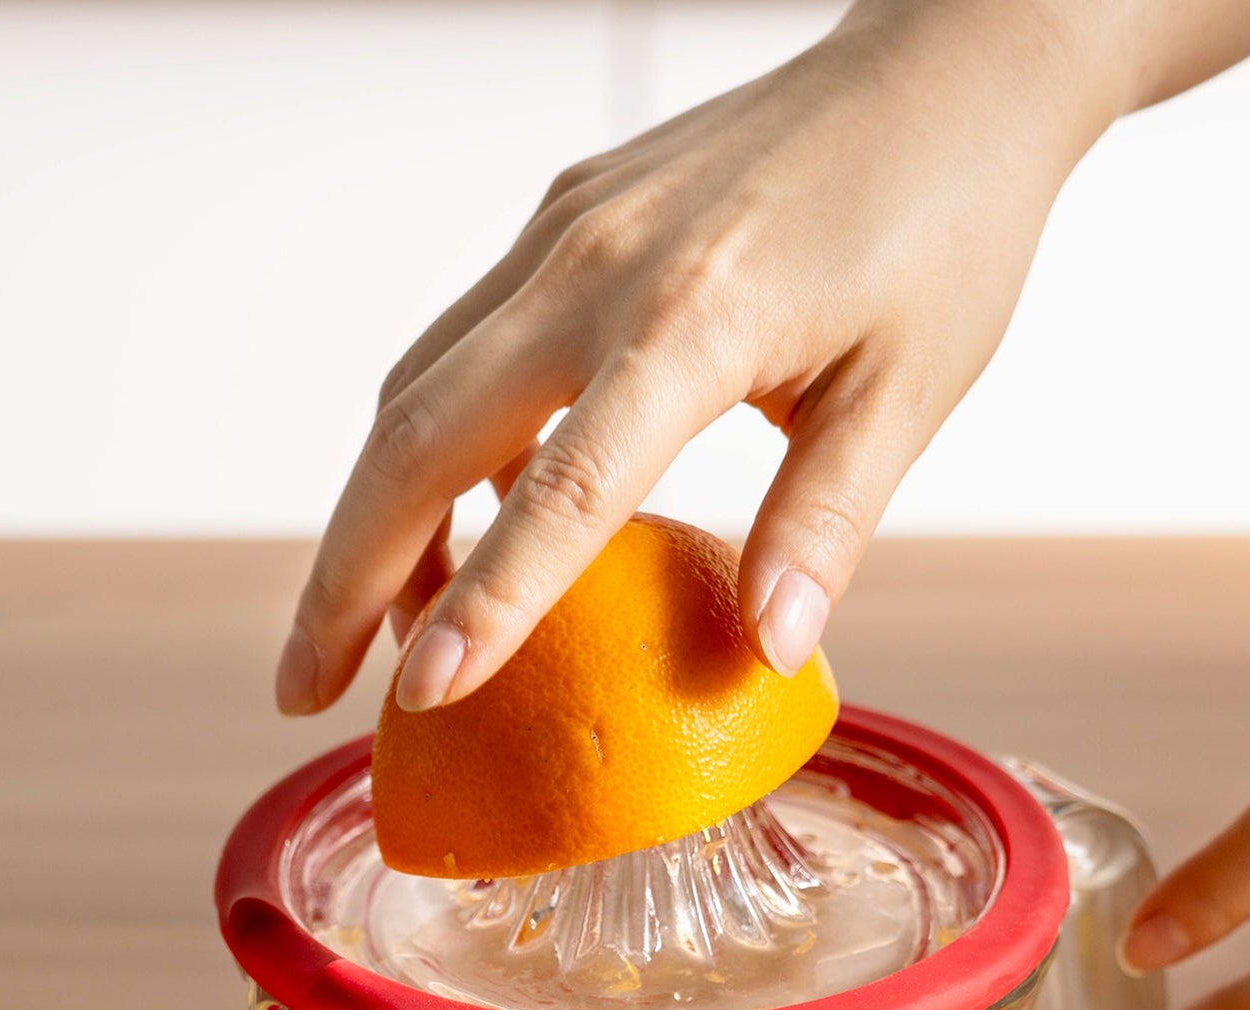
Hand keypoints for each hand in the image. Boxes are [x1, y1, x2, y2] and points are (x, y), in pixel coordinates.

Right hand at [277, 0, 1118, 715]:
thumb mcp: (909, 392)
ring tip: (368, 634)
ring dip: (370, 519)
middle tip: (306, 691)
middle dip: (347, 576)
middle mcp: (597, 264)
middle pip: (417, 435)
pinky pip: (458, 346)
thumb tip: (765, 651)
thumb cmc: (943, 226)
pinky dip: (429, 449)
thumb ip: (824, 525)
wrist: (943, 71)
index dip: (485, 603)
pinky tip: (456, 527)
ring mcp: (564, 230)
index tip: (420, 699)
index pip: (560, 489)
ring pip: (414, 388)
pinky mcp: (563, 217)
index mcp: (694, 317)